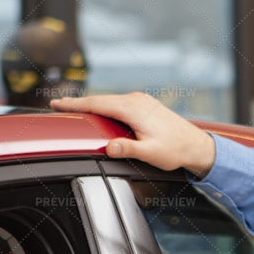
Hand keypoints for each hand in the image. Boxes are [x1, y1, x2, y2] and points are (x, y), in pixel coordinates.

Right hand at [50, 92, 217, 176]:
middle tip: (57, 105)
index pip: (97, 104)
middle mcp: (136, 100)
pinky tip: (98, 111)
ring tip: (73, 108)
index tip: (57, 104)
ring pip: (109, 100)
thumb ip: (128, 149)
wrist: (196, 145)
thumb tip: (109, 148)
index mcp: (133, 109)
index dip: (75, 104)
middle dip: (78, 103)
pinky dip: (104, 106)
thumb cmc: (175, 150)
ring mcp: (141, 101)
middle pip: (100, 99)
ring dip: (91, 104)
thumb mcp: (150, 153)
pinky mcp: (144, 105)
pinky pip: (118, 103)